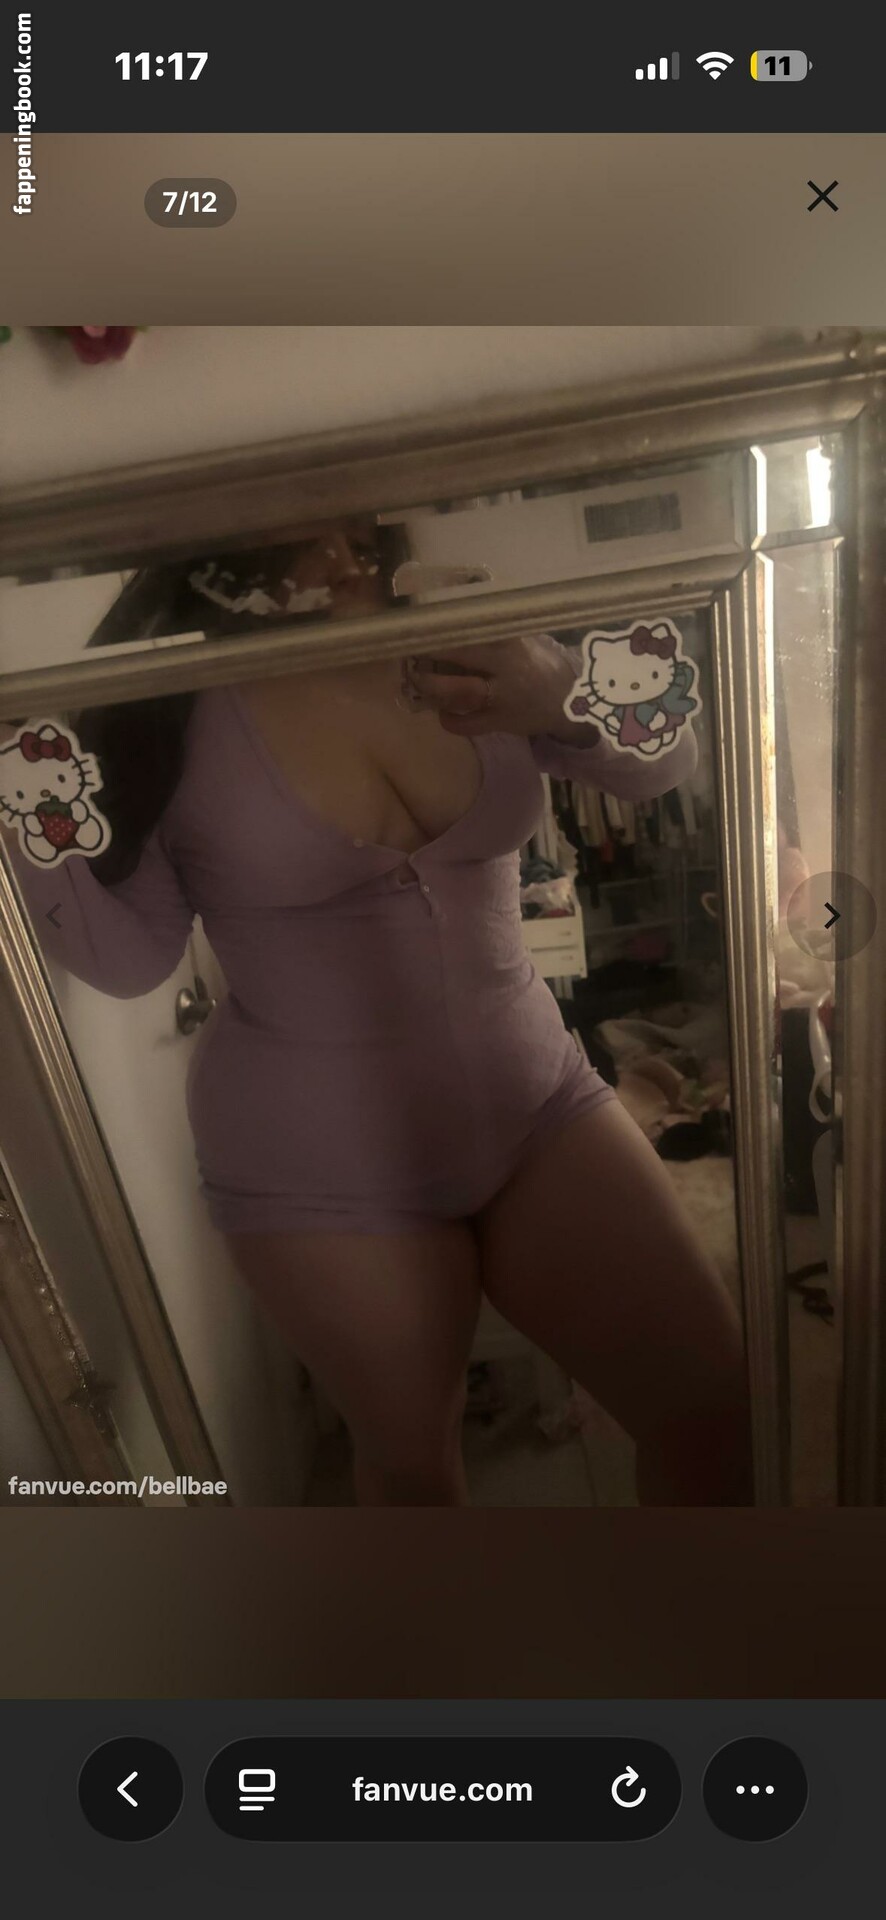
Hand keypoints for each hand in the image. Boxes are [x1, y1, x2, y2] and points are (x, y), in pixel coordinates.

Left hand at [405, 634, 592, 739]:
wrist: (572, 703)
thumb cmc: (541, 666)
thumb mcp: (526, 638)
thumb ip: (498, 624)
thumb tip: (465, 592)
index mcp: (511, 641)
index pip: (477, 626)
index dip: (448, 623)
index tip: (425, 617)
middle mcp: (505, 666)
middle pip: (462, 655)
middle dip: (432, 652)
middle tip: (411, 649)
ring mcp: (502, 696)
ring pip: (461, 691)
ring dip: (434, 686)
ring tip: (419, 680)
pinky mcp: (501, 721)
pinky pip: (469, 724)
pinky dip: (451, 721)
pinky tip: (443, 714)